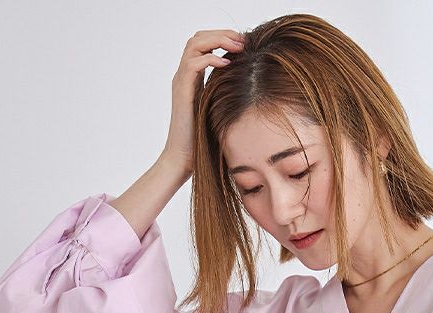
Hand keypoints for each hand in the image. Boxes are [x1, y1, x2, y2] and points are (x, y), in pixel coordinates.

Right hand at [161, 29, 246, 177]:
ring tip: (238, 46)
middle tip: (243, 39)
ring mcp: (181, 81)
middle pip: (198, 38)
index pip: (204, 45)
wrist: (184, 158)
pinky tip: (227, 64)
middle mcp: (184, 76)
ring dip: (217, 40)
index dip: (222, 38)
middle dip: (222, 34)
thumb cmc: (204, 141)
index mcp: (193, 78)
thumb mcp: (219, 111)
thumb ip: (227, 95)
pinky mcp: (182, 91)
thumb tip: (251, 89)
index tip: (244, 43)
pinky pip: (193, 64)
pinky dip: (210, 58)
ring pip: (194, 45)